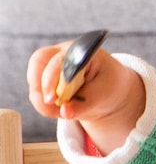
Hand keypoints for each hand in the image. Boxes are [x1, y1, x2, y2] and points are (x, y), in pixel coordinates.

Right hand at [27, 41, 146, 152]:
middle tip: (50, 108)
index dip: (51, 78)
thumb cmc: (110, 86)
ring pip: (35, 80)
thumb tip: (64, 112)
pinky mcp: (46, 77)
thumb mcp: (103, 95)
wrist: (112, 89)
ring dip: (43, 100)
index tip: (52, 99)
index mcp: (80, 51)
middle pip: (39, 65)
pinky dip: (45, 104)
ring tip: (60, 112)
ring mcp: (52, 64)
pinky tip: (59, 109)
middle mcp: (62, 53)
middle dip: (42, 89)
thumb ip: (84, 104)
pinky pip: (37, 91)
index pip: (59, 59)